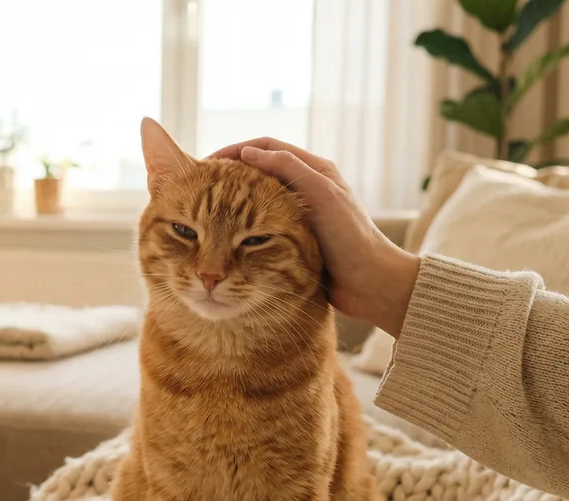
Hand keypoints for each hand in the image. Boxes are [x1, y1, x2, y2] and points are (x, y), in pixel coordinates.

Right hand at [208, 138, 420, 337]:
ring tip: (203, 210)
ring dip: (230, 201)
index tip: (207, 164)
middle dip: (227, 175)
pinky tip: (223, 234)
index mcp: (315, 170)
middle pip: (257, 170)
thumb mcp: (322, 196)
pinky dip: (238, 225)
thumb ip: (288, 170)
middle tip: (197, 187)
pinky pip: (258, 225)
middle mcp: (304, 189)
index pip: (266, 147)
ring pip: (255, 199)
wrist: (370, 284)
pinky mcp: (291, 240)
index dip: (235, 151)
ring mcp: (297, 215)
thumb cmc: (351, 238)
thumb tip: (249, 152)